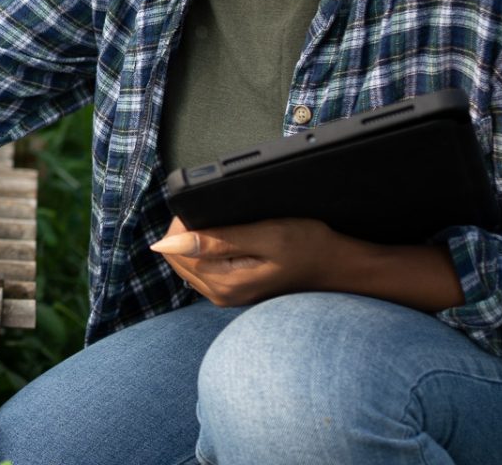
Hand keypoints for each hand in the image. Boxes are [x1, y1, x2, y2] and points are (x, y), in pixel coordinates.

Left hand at [150, 216, 366, 305]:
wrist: (336, 265)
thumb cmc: (308, 247)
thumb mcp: (265, 236)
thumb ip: (216, 240)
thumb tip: (165, 243)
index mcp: (223, 284)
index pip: (175, 250)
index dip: (184, 222)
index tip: (210, 207)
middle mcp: (219, 295)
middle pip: (178, 257)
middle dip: (190, 231)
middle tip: (223, 214)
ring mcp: (226, 295)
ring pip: (190, 260)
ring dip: (200, 239)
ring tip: (233, 226)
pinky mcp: (233, 289)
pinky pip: (205, 265)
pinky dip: (211, 248)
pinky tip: (234, 238)